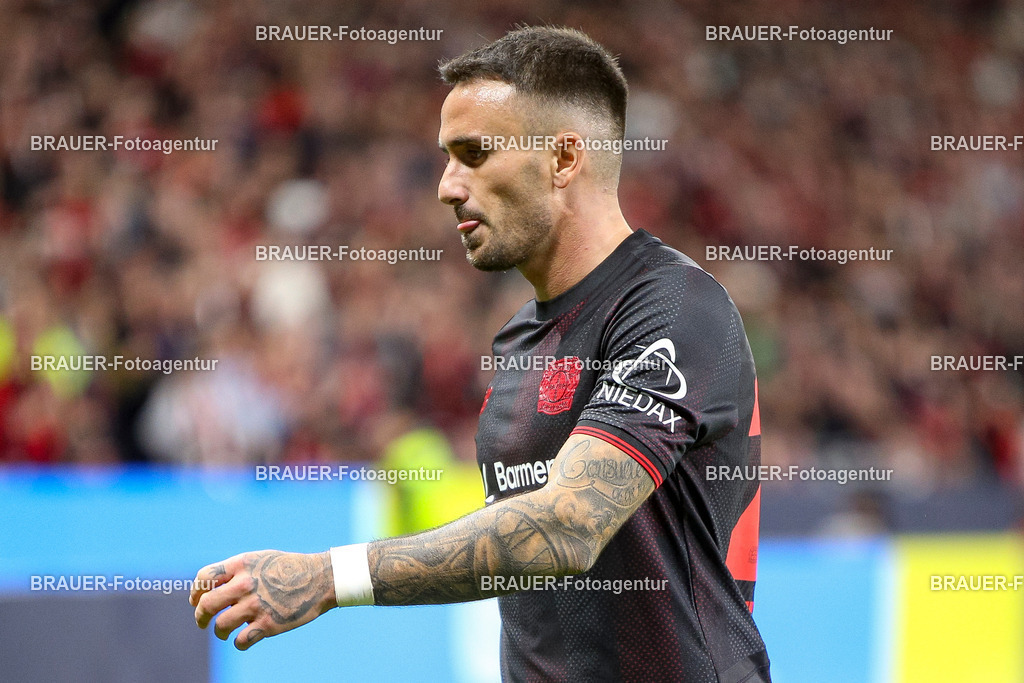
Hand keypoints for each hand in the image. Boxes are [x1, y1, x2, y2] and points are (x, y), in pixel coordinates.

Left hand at [190, 550, 335, 649]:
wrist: (321, 579)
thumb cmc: (290, 569)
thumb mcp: (261, 559)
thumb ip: (237, 571)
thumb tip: (212, 588)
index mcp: (242, 564)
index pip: (204, 578)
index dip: (195, 592)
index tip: (196, 601)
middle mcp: (245, 584)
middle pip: (206, 604)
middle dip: (200, 616)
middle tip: (202, 621)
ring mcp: (255, 605)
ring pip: (220, 626)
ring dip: (218, 632)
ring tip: (224, 633)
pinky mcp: (267, 624)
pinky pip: (240, 641)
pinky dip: (239, 643)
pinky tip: (245, 638)